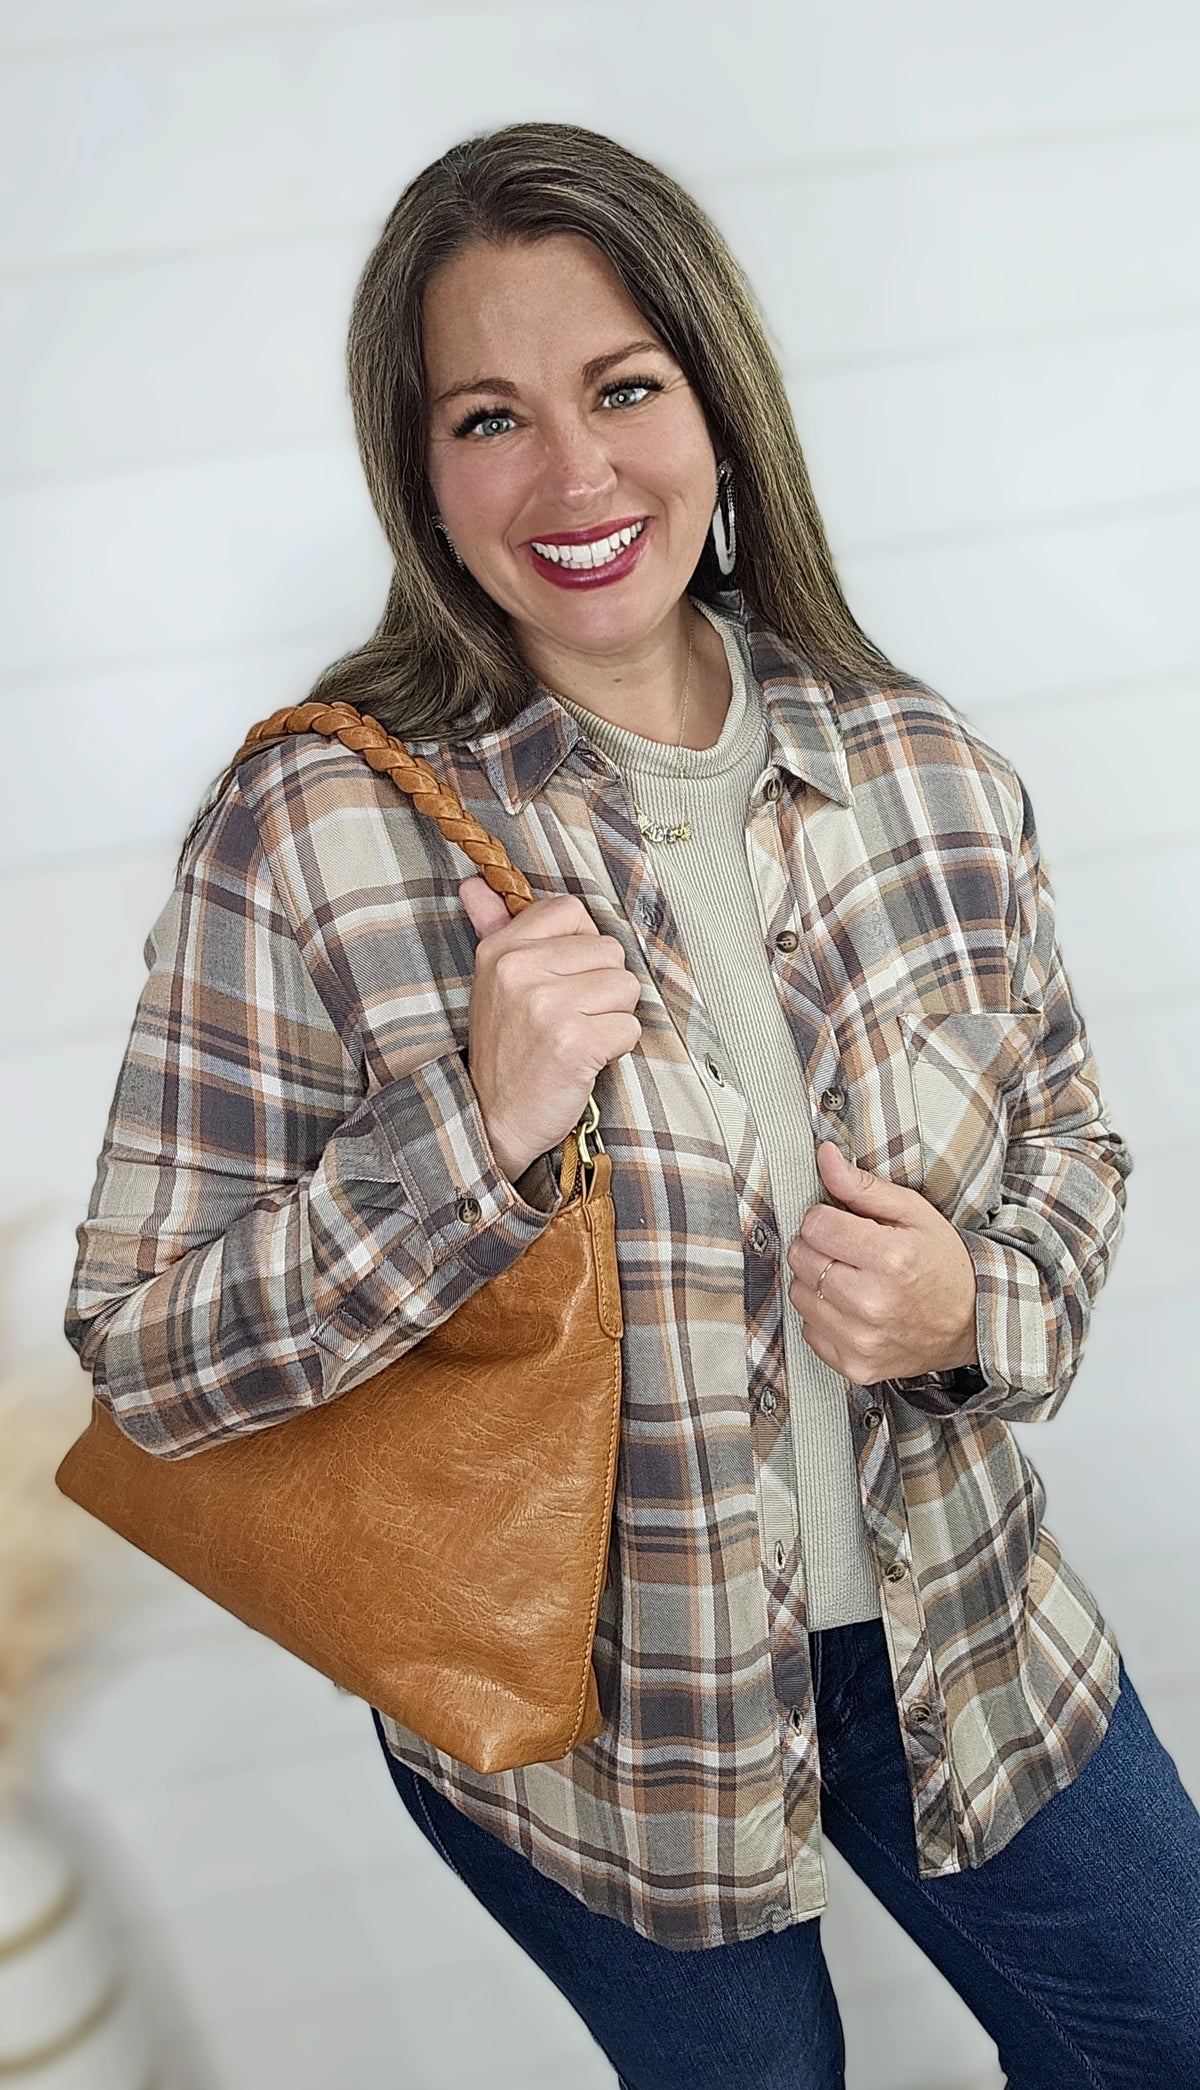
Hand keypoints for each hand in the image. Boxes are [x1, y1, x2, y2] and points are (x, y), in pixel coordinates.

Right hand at [458, 875, 641, 1181]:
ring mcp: (548, 1006)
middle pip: (610, 951)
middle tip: (570, 1017)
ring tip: (579, 1037)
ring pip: (626, 987)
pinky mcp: (575, 1043)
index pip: (573, 910)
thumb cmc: (504, 1050)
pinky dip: (617, 1047)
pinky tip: (587, 1059)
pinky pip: (630, 1027)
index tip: (565, 976)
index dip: (583, 944)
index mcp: (501, 950)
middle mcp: (521, 971)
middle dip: (603, 987)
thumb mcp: (490, 983)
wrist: (494, 1119)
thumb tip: (474, 884)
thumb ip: (491, 927)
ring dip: (613, 1017)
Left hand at [786, 1143, 978, 1384]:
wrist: (972, 1324)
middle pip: (802, 1259)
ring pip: (799, 1295)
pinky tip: (851, 1308)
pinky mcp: (856, 1367)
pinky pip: (810, 1331)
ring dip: (816, 1282)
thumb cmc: (942, 1262)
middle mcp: (873, 1303)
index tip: (841, 1222)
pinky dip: (823, 1317)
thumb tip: (823, 1155)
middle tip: (845, 1249)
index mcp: (892, 1259)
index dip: (824, 1217)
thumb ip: (862, 1185)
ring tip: (849, 1278)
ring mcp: (863, 1341)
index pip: (816, 1225)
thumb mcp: (914, 1213)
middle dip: (817, 1247)